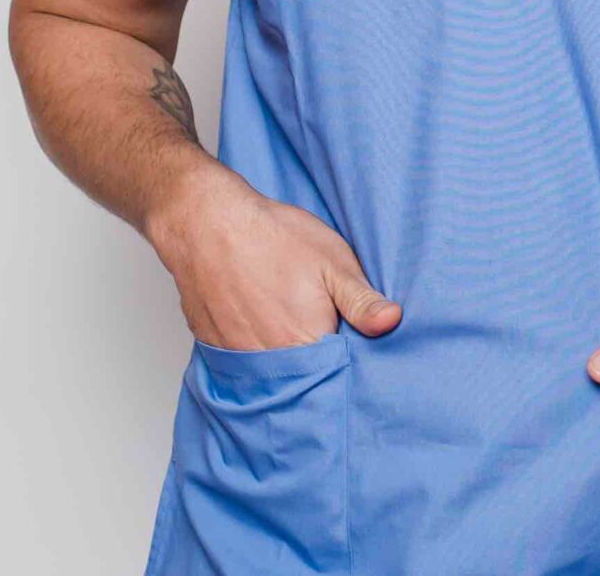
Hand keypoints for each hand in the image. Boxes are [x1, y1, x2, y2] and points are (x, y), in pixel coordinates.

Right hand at [146, 167, 401, 350]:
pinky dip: (256, 349)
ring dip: (286, 357)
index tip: (352, 341)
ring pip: (273, 372)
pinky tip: (261, 320)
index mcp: (306, 344)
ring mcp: (237, 357)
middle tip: (316, 321)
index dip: (348, 358)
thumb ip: (362, 301)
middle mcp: (269, 362)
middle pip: (304, 376)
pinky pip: (243, 362)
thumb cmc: (272, 238)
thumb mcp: (333, 262)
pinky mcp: (215, 347)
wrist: (206, 223)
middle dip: (318, 362)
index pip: (337, 373)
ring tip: (287, 318)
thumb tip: (392, 324)